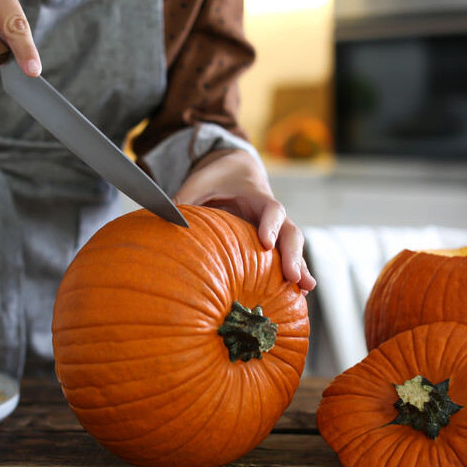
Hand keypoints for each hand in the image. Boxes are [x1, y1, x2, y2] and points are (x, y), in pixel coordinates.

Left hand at [173, 149, 315, 291]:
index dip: (270, 224)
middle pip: (291, 232)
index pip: (271, 209)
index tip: (266, 243)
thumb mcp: (199, 182)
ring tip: (306, 290)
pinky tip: (297, 296)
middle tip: (293, 276)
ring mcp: (275, 229)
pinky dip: (293, 275)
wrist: (237, 169)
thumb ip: (184, 198)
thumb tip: (161, 217)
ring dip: (301, 268)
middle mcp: (272, 214)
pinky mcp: (273, 241)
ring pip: (293, 248)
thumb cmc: (217, 177)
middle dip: (294, 254)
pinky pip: (286, 257)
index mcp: (257, 196)